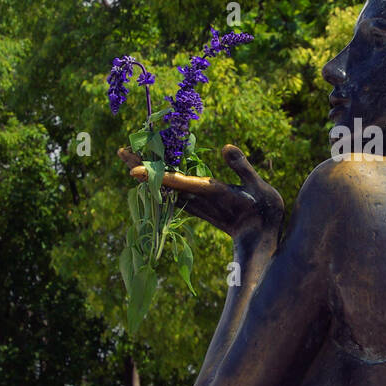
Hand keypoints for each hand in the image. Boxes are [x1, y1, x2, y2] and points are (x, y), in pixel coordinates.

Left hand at [118, 144, 283, 245]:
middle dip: (142, 167)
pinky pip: (173, 192)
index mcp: (210, 192)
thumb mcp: (258, 187)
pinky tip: (152, 173)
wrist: (260, 239)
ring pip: (165, 187)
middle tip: (122, 151)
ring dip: (148, 173)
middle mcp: (198, 198)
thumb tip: (225, 146)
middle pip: (163, 182)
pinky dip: (160, 180)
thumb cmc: (264, 212)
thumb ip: (242, 167)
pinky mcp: (198, 206)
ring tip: (131, 156)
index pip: (177, 182)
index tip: (132, 170)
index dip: (155, 175)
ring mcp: (197, 203)